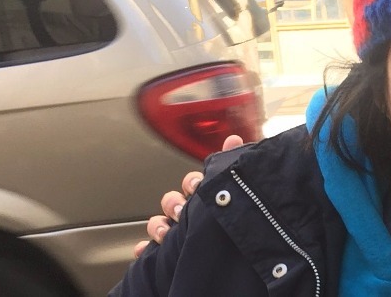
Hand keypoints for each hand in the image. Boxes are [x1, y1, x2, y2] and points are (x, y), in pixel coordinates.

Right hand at [132, 135, 245, 257]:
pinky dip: (145, 249)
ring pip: (158, 223)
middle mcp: (190, 212)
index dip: (192, 183)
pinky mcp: (169, 251)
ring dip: (159, 225)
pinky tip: (144, 250)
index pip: (192, 184)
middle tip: (182, 210)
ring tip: (166, 233)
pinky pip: (151, 250)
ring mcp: (179, 231)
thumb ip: (232, 161)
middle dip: (174, 204)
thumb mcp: (233, 184)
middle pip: (171, 202)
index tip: (198, 187)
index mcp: (206, 196)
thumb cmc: (235, 211)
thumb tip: (233, 138)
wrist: (247, 248)